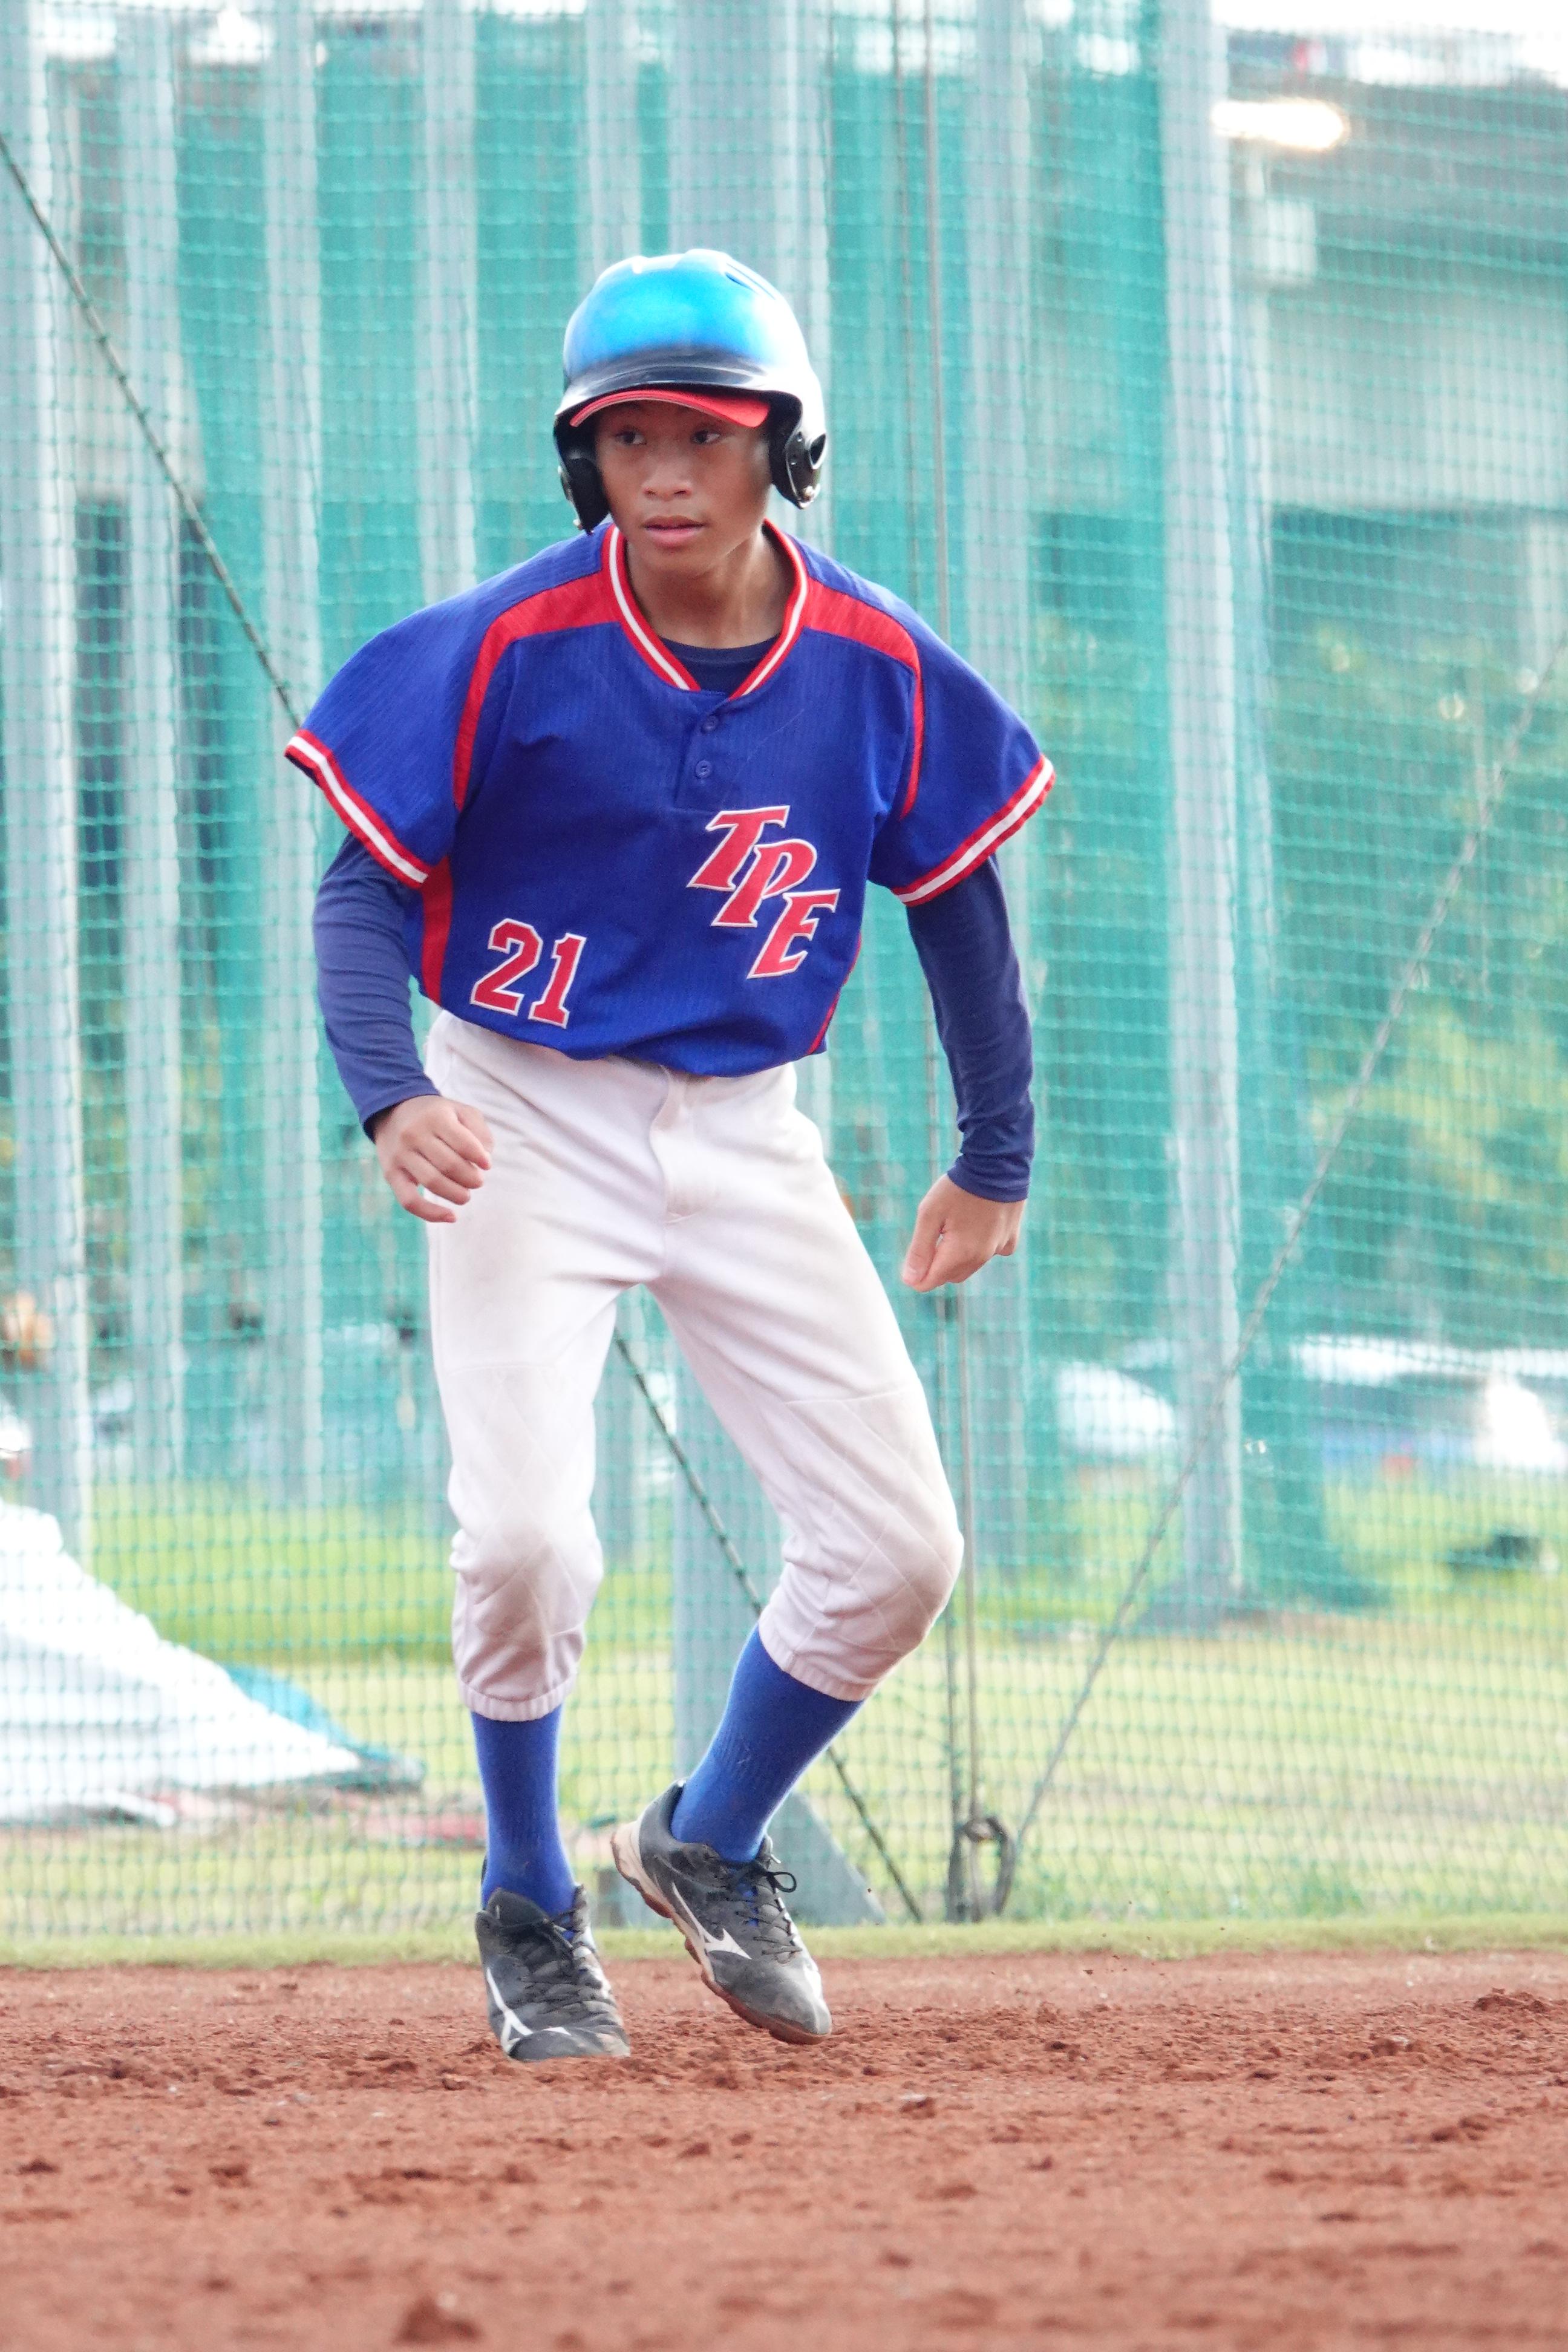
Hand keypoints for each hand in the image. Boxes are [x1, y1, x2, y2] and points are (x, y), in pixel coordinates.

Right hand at [371, 1095, 492, 1223]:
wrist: (393, 1112)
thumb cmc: (436, 1116)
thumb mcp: (460, 1111)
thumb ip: (479, 1131)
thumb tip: (485, 1160)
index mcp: (435, 1117)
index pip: (463, 1143)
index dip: (480, 1158)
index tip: (487, 1164)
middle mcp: (414, 1134)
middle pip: (449, 1165)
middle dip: (471, 1178)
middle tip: (477, 1181)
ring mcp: (401, 1155)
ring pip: (433, 1183)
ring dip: (457, 1194)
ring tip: (466, 1194)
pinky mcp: (391, 1174)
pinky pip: (409, 1201)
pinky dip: (431, 1213)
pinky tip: (451, 1217)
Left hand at [901, 1175, 1022, 1291]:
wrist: (998, 1164)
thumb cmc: (958, 1187)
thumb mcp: (930, 1214)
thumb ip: (919, 1250)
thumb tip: (910, 1281)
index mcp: (960, 1253)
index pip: (930, 1281)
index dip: (917, 1272)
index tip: (915, 1251)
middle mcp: (982, 1257)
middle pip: (950, 1276)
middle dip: (937, 1264)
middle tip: (934, 1234)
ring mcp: (999, 1249)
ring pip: (970, 1266)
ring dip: (958, 1256)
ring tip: (955, 1224)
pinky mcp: (1011, 1239)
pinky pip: (990, 1252)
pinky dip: (980, 1246)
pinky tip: (977, 1223)